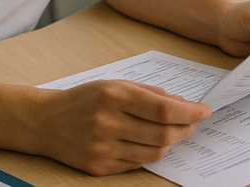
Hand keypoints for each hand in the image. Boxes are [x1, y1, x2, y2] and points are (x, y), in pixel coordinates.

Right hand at [29, 79, 210, 175]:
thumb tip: (183, 104)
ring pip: (154, 152)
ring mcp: (102, 147)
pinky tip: (149, 142)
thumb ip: (149, 93)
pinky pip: (137, 163)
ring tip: (174, 132)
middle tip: (194, 123)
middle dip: (186, 129)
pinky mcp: (99, 166)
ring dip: (170, 142)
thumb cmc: (84, 99)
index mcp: (113, 95)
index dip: (189, 112)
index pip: (163, 109)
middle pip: (162, 134)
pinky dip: (150, 153)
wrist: (45, 121)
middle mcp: (107, 122)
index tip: (204, 111)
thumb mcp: (115, 84)